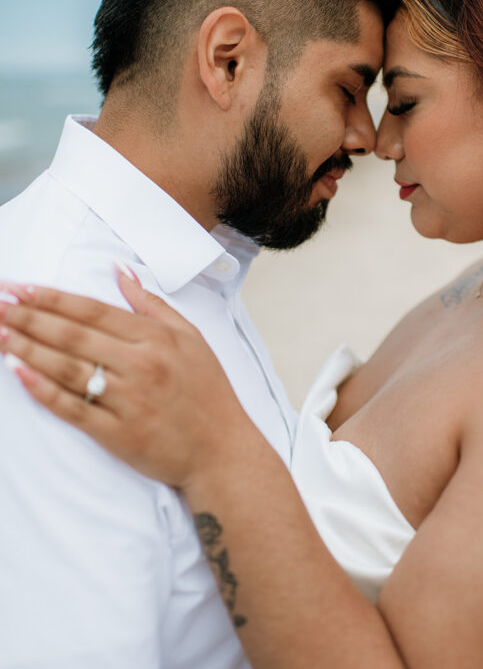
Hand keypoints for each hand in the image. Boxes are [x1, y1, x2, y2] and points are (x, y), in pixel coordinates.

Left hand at [0, 272, 244, 487]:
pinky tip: (18, 373)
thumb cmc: (208, 392)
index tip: (21, 287)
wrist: (222, 451)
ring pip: (67, 368)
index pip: (93, 310)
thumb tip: (120, 271)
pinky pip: (72, 408)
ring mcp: (128, 400)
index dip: (53, 298)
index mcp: (156, 338)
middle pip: (73, 335)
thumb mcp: (191, 337)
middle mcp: (141, 365)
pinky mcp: (118, 434)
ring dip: (27, 348)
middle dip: (29, 317)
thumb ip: (151, 304)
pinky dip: (43, 390)